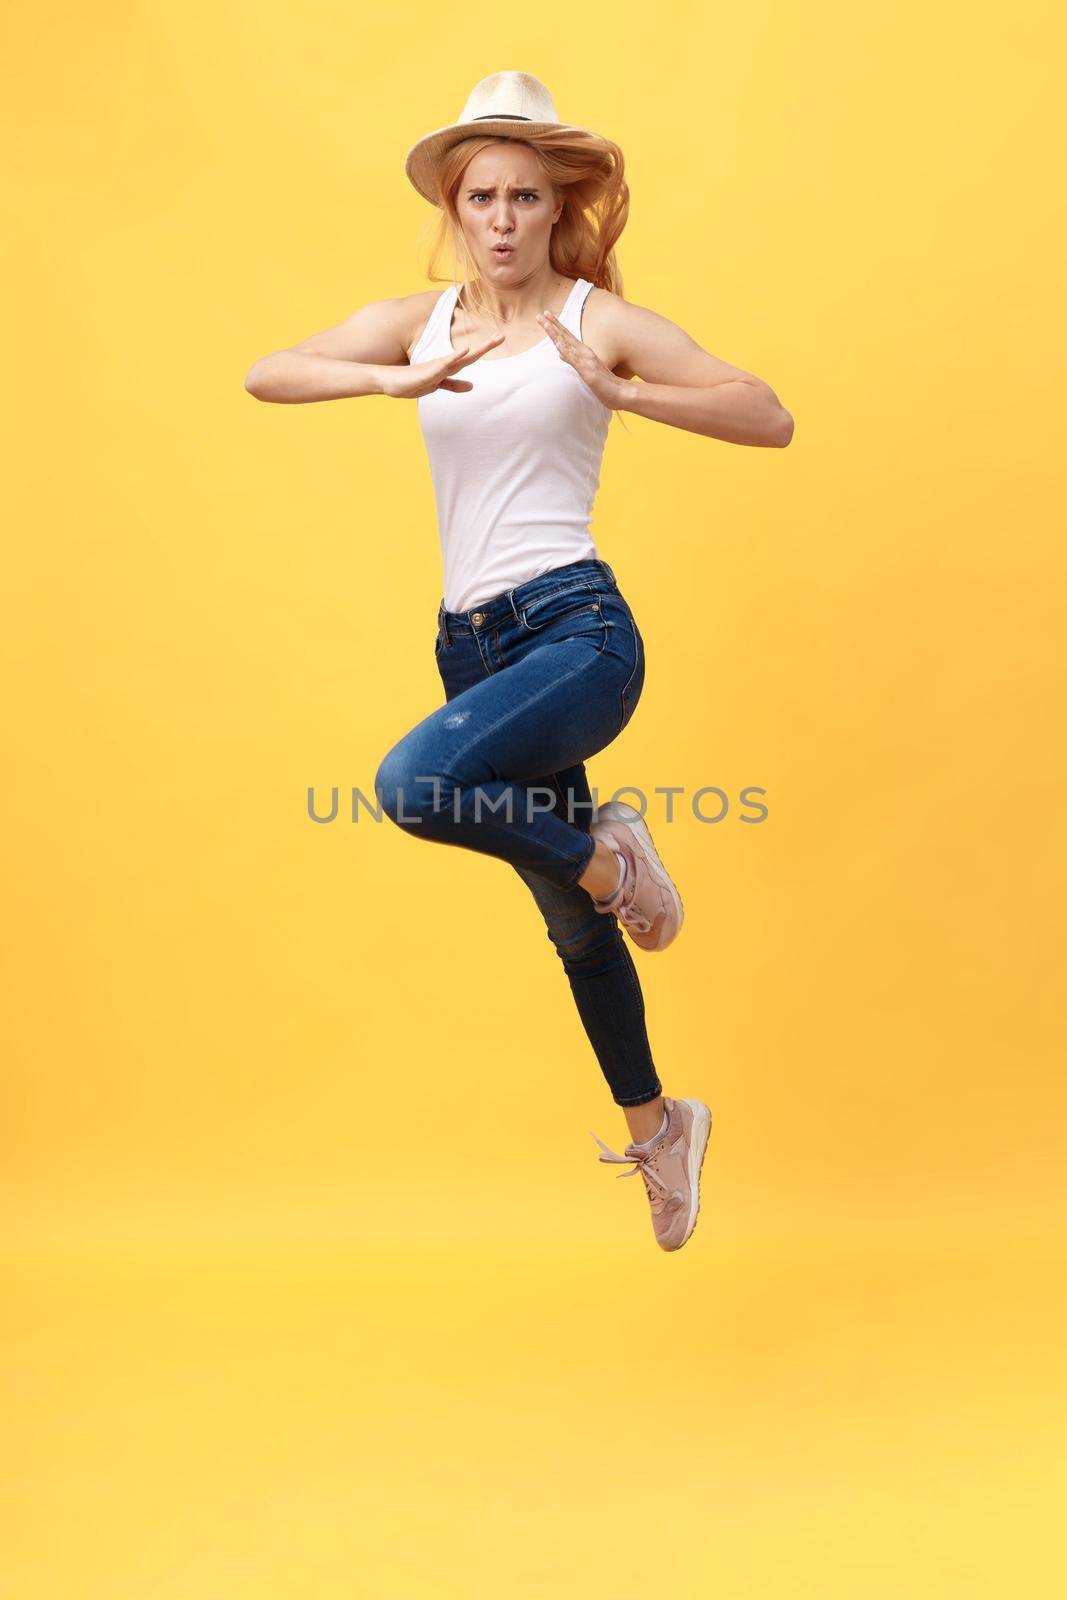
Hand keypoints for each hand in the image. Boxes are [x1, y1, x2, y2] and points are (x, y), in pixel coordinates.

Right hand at [378, 333, 505, 398]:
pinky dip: (456, 357)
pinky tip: (466, 350)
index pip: (469, 358)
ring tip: (492, 341)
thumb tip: (471, 386)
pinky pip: (445, 364)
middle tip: (502, 336)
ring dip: (478, 350)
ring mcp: (438, 367)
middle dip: (486, 346)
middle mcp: (445, 365)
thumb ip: (453, 384)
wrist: (389, 381)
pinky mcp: (430, 371)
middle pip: (470, 356)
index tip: (497, 340)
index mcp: (448, 368)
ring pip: (462, 358)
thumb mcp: (436, 385)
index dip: (483, 350)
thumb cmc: (410, 382)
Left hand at [536, 310, 628, 408]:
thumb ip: (572, 360)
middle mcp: (585, 353)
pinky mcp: (588, 372)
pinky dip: (567, 352)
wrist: (621, 393)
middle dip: (553, 325)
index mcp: (583, 353)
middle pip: (565, 336)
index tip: (545, 316)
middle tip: (540, 314)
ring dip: (557, 334)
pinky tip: (558, 345)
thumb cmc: (604, 384)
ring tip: (546, 324)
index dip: (556, 326)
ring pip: (569, 345)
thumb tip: (560, 354)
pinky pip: (575, 361)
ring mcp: (586, 361)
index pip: (566, 337)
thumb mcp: (584, 370)